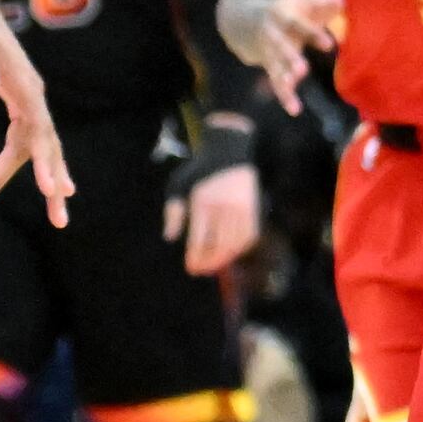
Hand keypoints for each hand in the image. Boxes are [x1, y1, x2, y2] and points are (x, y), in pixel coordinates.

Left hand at [0, 0, 70, 226]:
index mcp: (22, 83)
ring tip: (59, 216)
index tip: (51, 189)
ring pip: (40, 145)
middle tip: (60, 219)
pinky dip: (32, 164)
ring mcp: (26, 98)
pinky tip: (43, 185)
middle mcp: (31, 93)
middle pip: (47, 144)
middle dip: (53, 180)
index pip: (38, 128)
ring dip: (48, 178)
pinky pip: (26, 139)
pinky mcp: (16, 100)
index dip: (45, 161)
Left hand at [168, 161, 263, 276]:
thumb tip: (170, 237)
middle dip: (211, 262)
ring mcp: (241, 208)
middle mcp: (223, 207)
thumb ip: (173, 212)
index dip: (196, 257)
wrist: (228, 151)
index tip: (192, 268)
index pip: (199, 238)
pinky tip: (233, 251)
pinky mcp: (253, 208)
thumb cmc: (199, 171)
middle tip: (203, 270)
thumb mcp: (178, 185)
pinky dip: (242, 247)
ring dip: (226, 257)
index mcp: (202, 202)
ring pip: (236, 243)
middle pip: (219, 245)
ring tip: (216, 264)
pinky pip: (250, 235)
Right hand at [226, 0, 347, 115]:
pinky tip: (294, 110)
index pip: (298, 25)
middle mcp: (273, 35)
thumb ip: (322, 2)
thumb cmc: (287, 12)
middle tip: (302, 70)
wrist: (244, 19)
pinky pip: (276, 83)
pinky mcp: (270, 67)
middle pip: (281, 47)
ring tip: (295, 88)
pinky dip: (285, 96)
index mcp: (282, 16)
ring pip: (275, 68)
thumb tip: (340, 1)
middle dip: (290, 58)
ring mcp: (269, 53)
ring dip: (285, 79)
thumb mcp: (302, 2)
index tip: (329, 45)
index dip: (312, 34)